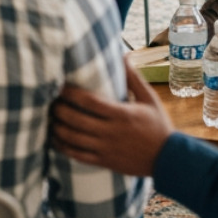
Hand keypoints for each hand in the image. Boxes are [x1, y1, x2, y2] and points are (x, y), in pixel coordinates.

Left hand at [51, 62, 173, 176]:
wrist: (167, 158)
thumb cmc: (158, 125)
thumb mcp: (150, 99)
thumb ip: (134, 78)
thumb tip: (123, 56)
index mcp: (122, 114)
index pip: (90, 102)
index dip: (71, 94)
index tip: (60, 86)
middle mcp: (111, 132)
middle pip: (76, 120)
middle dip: (59, 110)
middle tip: (50, 102)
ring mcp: (106, 149)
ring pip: (73, 139)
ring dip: (57, 128)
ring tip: (49, 118)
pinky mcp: (104, 162)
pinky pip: (77, 156)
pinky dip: (63, 148)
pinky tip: (56, 139)